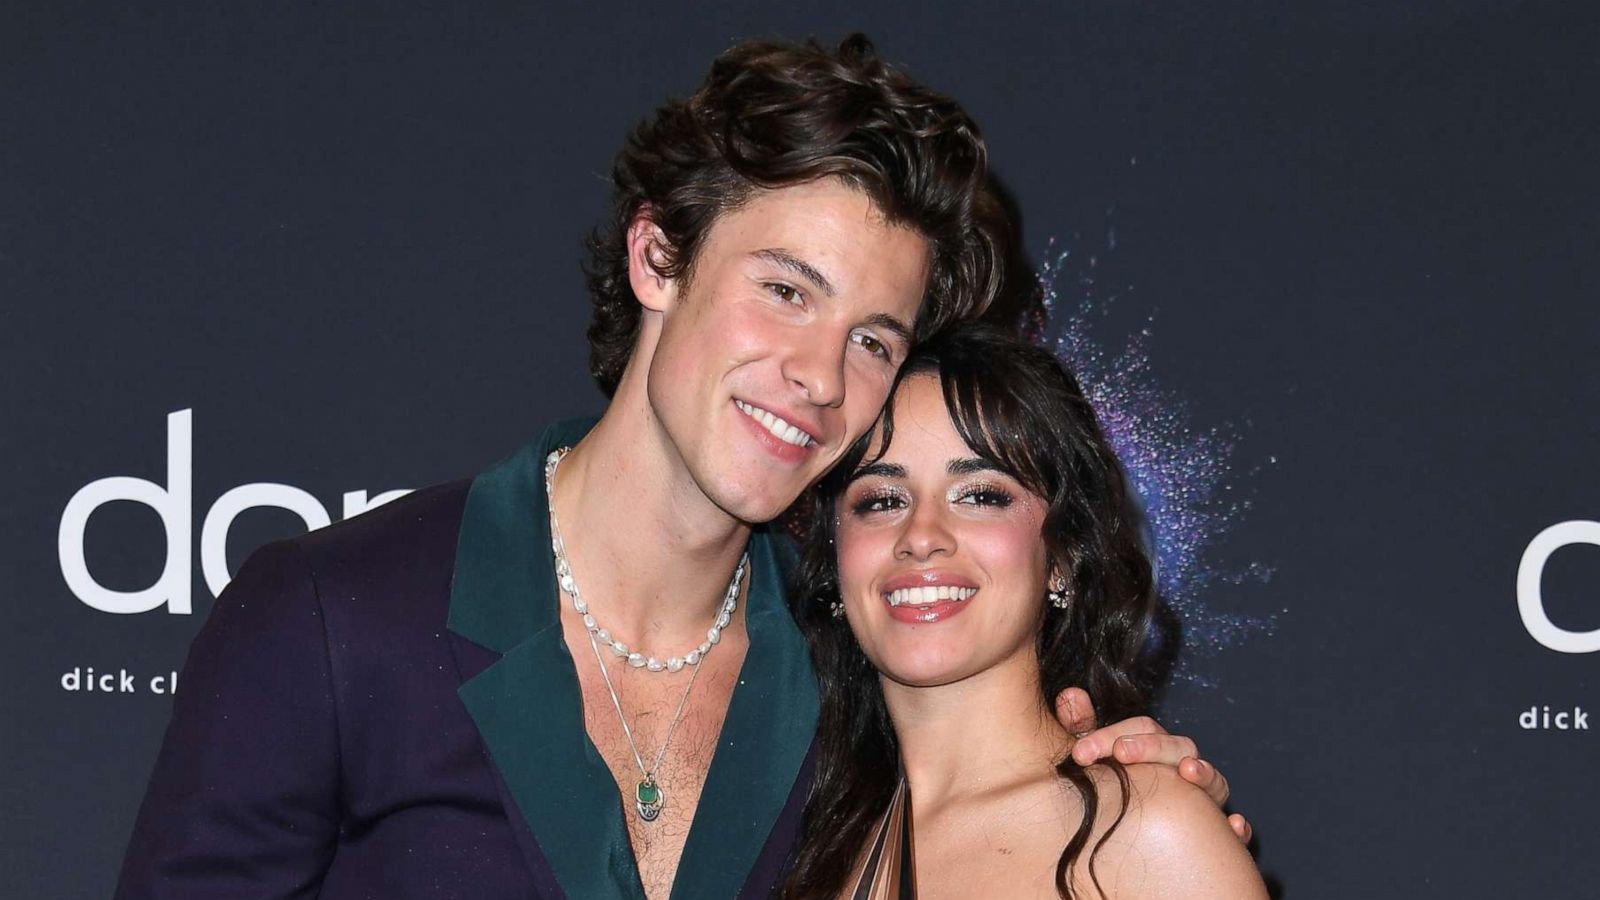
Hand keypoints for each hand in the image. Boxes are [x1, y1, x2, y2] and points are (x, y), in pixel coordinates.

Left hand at [1054, 687, 1253, 844]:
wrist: (1142, 836)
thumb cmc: (1117, 788)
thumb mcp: (1096, 759)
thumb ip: (1082, 729)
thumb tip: (1070, 695)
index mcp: (1155, 748)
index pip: (1141, 729)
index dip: (1110, 736)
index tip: (1079, 754)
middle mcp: (1183, 768)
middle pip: (1177, 746)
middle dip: (1150, 747)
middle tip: (1120, 754)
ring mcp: (1203, 798)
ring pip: (1215, 781)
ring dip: (1206, 773)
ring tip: (1189, 771)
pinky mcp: (1217, 833)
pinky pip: (1233, 830)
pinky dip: (1237, 828)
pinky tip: (1234, 826)